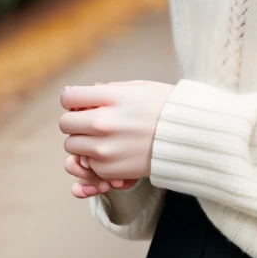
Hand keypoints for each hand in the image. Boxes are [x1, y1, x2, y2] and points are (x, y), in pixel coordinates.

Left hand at [59, 78, 176, 190]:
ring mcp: (105, 148)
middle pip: (65, 123)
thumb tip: (91, 91)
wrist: (190, 139)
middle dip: (75, 122)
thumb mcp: (141, 88)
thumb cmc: (168, 109)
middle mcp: (104, 122)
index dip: (72, 100)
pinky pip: (88, 164)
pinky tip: (113, 153)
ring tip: (102, 140)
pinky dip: (95, 160)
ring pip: (72, 146)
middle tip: (89, 123)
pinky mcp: (110, 169)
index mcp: (111, 98)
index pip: (68, 97)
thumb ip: (110, 90)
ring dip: (82, 142)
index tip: (79, 103)